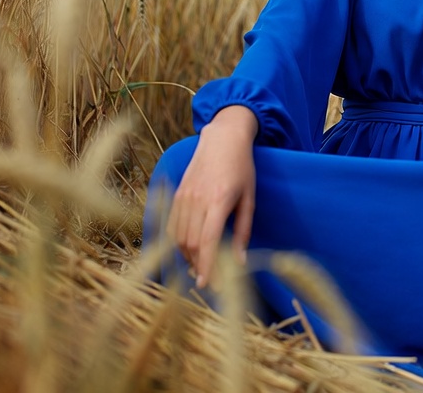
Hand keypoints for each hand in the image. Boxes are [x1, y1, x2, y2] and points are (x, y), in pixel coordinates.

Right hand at [166, 105, 258, 288]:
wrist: (223, 137)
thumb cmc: (242, 167)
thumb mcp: (249, 197)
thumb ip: (243, 230)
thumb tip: (241, 262)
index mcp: (218, 200)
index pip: (207, 241)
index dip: (206, 266)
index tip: (208, 285)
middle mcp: (197, 199)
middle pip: (190, 243)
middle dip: (198, 266)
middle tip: (209, 280)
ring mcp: (184, 195)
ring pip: (179, 237)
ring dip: (188, 256)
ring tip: (200, 267)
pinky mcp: (177, 193)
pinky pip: (173, 224)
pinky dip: (179, 241)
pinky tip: (189, 249)